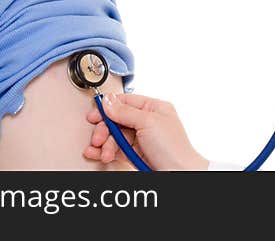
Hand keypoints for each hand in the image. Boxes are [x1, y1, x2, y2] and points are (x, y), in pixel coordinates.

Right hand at [84, 93, 208, 170]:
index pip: (126, 101)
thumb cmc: (173, 148)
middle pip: (117, 120)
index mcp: (154, 108)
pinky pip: (116, 149)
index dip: (109, 106)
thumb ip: (125, 111)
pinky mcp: (136, 154)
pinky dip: (105, 151)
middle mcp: (147, 122)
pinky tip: (98, 153)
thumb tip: (108, 101)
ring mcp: (141, 138)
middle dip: (105, 129)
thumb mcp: (148, 122)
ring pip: (115, 136)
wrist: (179, 174)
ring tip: (103, 151)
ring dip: (105, 143)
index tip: (95, 113)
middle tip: (98, 137)